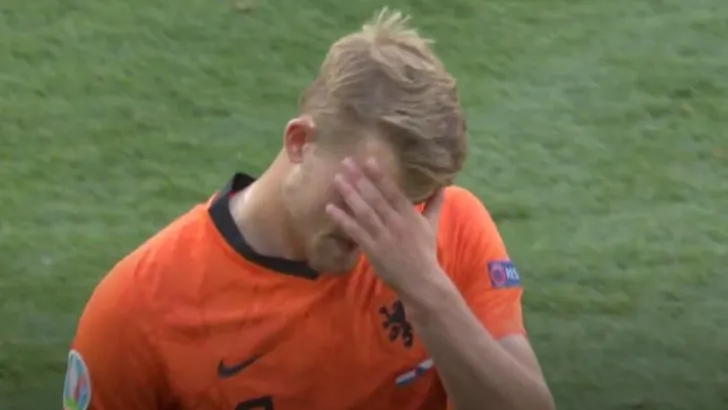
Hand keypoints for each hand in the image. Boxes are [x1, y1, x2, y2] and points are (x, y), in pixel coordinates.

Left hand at [325, 157, 444, 292]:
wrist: (421, 281)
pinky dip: (342, 219)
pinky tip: (330, 208)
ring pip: (364, 211)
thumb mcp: (431, 225)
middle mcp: (396, 222)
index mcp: (409, 215)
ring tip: (336, 179)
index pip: (393, 191)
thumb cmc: (424, 252)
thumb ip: (434, 203)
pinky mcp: (372, 249)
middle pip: (375, 197)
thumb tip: (442, 185)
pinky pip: (354, 231)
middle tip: (345, 162)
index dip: (379, 175)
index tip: (368, 159)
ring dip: (349, 194)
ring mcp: (383, 236)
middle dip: (359, 179)